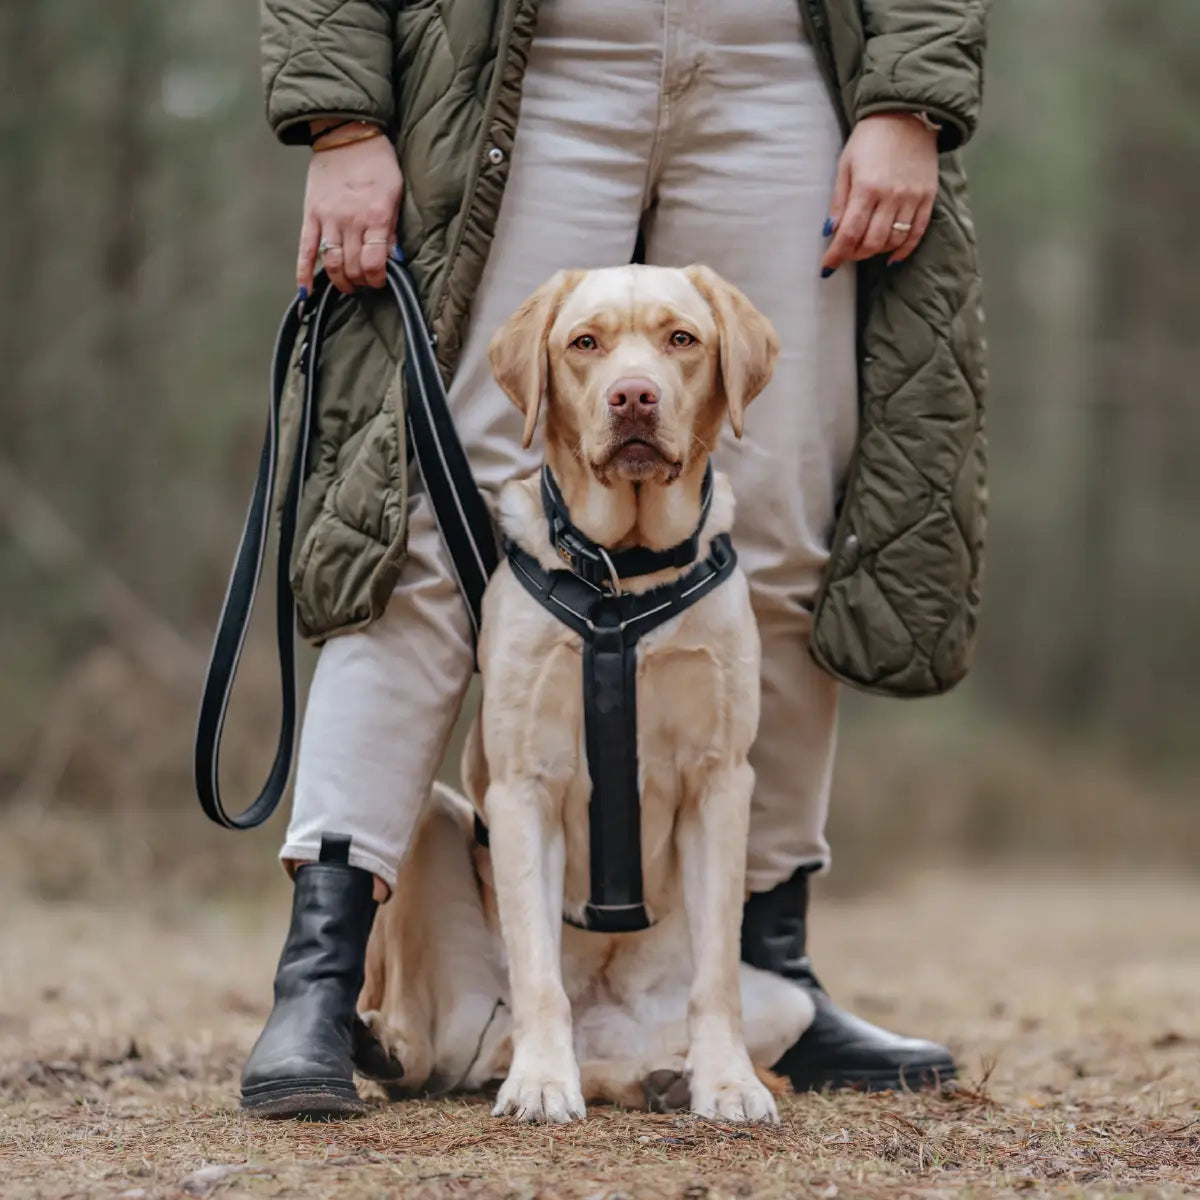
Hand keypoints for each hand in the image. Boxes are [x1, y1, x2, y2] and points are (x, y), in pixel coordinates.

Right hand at [297, 132, 402, 295]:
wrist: (346, 133)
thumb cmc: (377, 163)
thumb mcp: (395, 192)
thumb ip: (393, 228)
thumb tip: (393, 259)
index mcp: (375, 215)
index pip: (374, 263)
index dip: (377, 279)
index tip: (380, 281)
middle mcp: (350, 220)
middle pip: (353, 267)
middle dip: (361, 282)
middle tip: (365, 282)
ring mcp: (327, 218)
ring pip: (332, 263)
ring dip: (340, 281)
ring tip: (348, 285)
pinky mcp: (310, 214)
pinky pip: (305, 249)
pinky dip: (304, 273)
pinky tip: (305, 294)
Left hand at [821, 113, 938, 274]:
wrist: (907, 115)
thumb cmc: (870, 139)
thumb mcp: (845, 166)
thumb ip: (839, 201)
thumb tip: (830, 233)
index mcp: (867, 187)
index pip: (850, 233)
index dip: (836, 255)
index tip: (827, 267)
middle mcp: (892, 196)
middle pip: (871, 243)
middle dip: (854, 254)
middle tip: (846, 252)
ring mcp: (912, 198)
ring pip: (893, 241)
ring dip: (876, 252)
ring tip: (865, 247)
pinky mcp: (928, 197)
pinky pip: (917, 233)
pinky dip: (903, 250)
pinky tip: (891, 258)